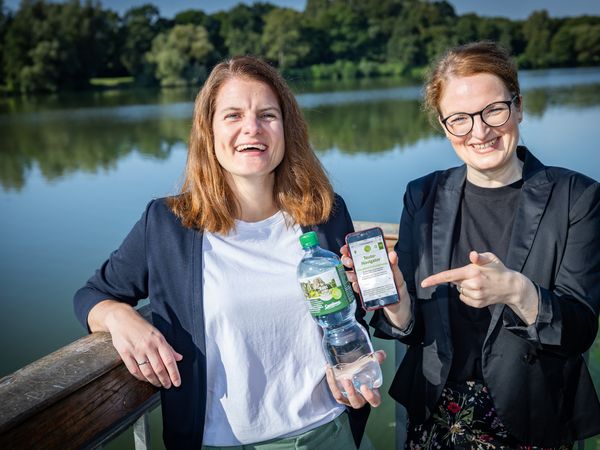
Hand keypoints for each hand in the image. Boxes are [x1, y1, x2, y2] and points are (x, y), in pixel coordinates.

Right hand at [91, 300, 182, 387]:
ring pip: (147, 372)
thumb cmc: (141, 326)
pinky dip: (141, 378)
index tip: (177, 383)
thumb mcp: (158, 334)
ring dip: (154, 381)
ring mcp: (136, 351)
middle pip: (159, 368)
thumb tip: (179, 358)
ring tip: (158, 384)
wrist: (122, 319)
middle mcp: (148, 346)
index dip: (174, 374)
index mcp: (158, 340)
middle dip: (165, 380)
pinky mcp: (125, 354)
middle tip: (168, 385)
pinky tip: (146, 380)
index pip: (169, 360)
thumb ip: (168, 347)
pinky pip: (134, 370)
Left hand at [325, 350, 385, 407]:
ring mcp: (348, 399)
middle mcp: (360, 399)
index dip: (370, 397)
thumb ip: (377, 360)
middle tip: (347, 380)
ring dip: (337, 387)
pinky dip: (331, 381)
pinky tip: (329, 370)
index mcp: (371, 395)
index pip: (374, 401)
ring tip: (334, 374)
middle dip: (351, 392)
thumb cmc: (366, 375)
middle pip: (356, 401)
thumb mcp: (372, 368)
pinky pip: (334, 391)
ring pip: (342, 398)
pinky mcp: (339, 396)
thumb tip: (380, 354)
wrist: (356, 375)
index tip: (364, 387)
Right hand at [340, 245, 405, 295]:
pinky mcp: (363, 289)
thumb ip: (393, 262)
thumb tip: (393, 254)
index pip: (357, 251)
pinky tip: (359, 286)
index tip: (345, 248)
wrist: (398, 299)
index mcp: (370, 260)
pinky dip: (356, 286)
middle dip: (346, 260)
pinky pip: (356, 287)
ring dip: (349, 274)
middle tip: (350, 262)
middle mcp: (364, 268)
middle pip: (349, 261)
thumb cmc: (396, 281)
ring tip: (354, 276)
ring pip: (350, 274)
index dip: (348, 249)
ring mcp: (362, 279)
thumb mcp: (396, 271)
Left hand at [421, 251, 537, 322]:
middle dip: (461, 279)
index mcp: (472, 271)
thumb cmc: (498, 269)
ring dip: (466, 287)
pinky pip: (464, 298)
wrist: (511, 287)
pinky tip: (480, 291)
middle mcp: (473, 284)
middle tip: (476, 276)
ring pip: (460, 291)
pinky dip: (468, 295)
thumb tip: (472, 255)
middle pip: (455, 282)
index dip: (435, 279)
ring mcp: (476, 296)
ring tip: (480, 283)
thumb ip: (479, 256)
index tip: (423, 283)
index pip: (449, 276)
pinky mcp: (478, 304)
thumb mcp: (490, 258)